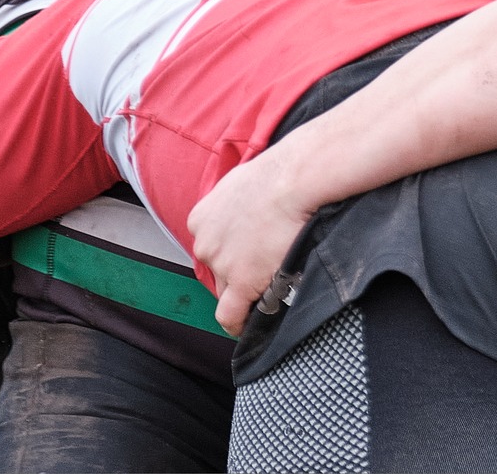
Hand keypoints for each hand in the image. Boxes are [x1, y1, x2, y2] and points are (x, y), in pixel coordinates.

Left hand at [188, 147, 315, 335]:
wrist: (295, 180)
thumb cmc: (278, 173)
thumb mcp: (240, 182)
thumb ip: (233, 205)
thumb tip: (248, 211)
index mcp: (201, 219)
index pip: (211, 248)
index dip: (230, 254)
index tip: (245, 255)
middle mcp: (205, 243)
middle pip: (216, 271)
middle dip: (236, 273)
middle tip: (263, 268)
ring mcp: (221, 264)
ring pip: (227, 291)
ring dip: (245, 291)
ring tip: (269, 284)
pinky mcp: (241, 280)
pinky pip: (230, 315)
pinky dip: (238, 323)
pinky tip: (249, 325)